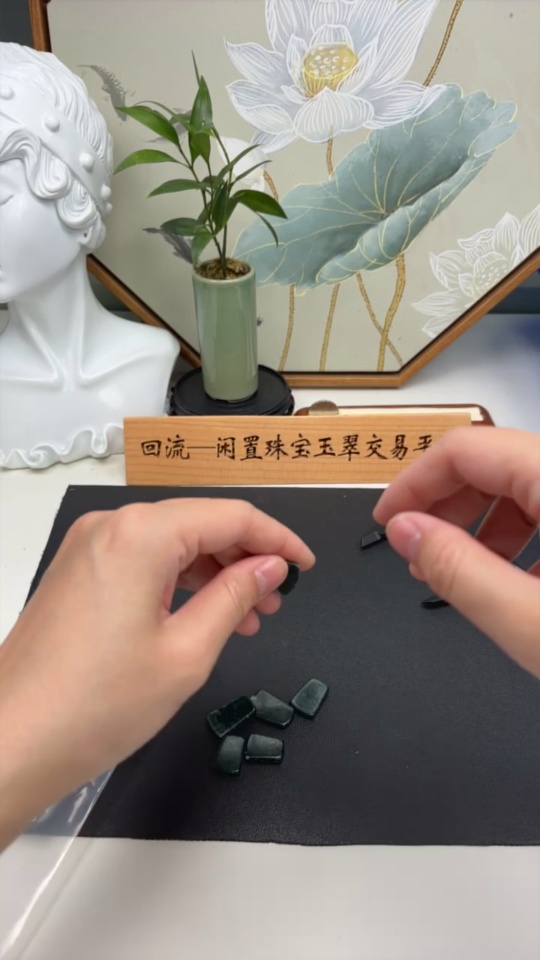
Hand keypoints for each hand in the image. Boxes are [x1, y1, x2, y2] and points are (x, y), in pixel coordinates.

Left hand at [0, 499, 314, 847]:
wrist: (11, 741)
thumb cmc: (96, 704)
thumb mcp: (187, 652)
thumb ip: (235, 597)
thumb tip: (270, 566)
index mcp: (140, 534)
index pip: (230, 516)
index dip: (277, 539)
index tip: (305, 566)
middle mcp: (110, 526)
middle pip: (199, 523)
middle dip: (245, 558)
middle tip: (277, 602)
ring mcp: (87, 547)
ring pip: (171, 542)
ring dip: (214, 572)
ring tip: (246, 618)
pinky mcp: (76, 571)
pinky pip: (141, 560)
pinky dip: (178, 581)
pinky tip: (201, 616)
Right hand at [374, 427, 539, 675]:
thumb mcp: (530, 622)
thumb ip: (460, 571)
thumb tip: (405, 530)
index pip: (466, 447)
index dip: (414, 481)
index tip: (386, 518)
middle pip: (492, 461)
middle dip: (443, 505)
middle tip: (414, 551)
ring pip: (520, 484)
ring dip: (478, 523)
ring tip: (456, 571)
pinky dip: (517, 534)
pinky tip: (509, 578)